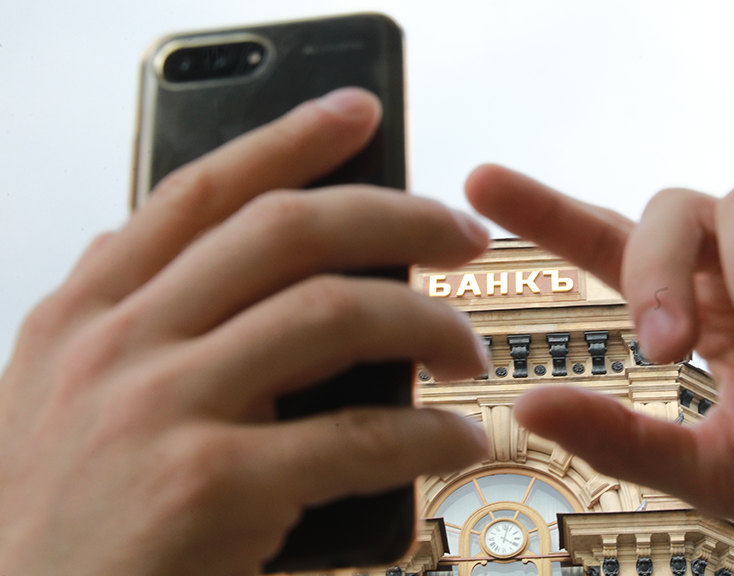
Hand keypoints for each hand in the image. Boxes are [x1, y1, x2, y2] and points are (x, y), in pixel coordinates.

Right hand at [0, 88, 489, 575]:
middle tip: (460, 233)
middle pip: (284, 232)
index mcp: (86, 314)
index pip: (202, 193)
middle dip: (395, 217)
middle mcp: (119, 345)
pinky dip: (427, 433)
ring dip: (427, 324)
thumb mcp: (62, 397)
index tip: (356, 115)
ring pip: (332, 314)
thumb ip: (131, 321)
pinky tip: (456, 439)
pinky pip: (357, 435)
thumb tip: (226, 260)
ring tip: (468, 347)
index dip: (286, 140)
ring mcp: (161, 411)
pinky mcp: (209, 487)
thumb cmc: (59, 521)